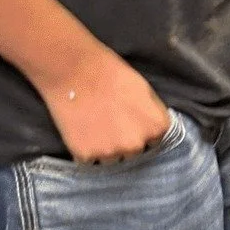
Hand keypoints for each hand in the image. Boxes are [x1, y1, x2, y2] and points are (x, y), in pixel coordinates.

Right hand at [38, 45, 170, 163]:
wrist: (72, 68)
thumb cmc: (109, 72)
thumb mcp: (145, 90)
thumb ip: (152, 114)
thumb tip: (154, 129)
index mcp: (157, 128)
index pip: (155, 141)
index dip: (140, 130)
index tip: (128, 120)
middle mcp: (137, 145)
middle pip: (134, 152)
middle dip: (123, 141)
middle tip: (108, 121)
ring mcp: (111, 152)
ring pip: (112, 159)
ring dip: (104, 148)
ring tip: (92, 126)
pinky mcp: (86, 155)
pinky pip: (88, 161)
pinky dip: (84, 151)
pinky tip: (80, 132)